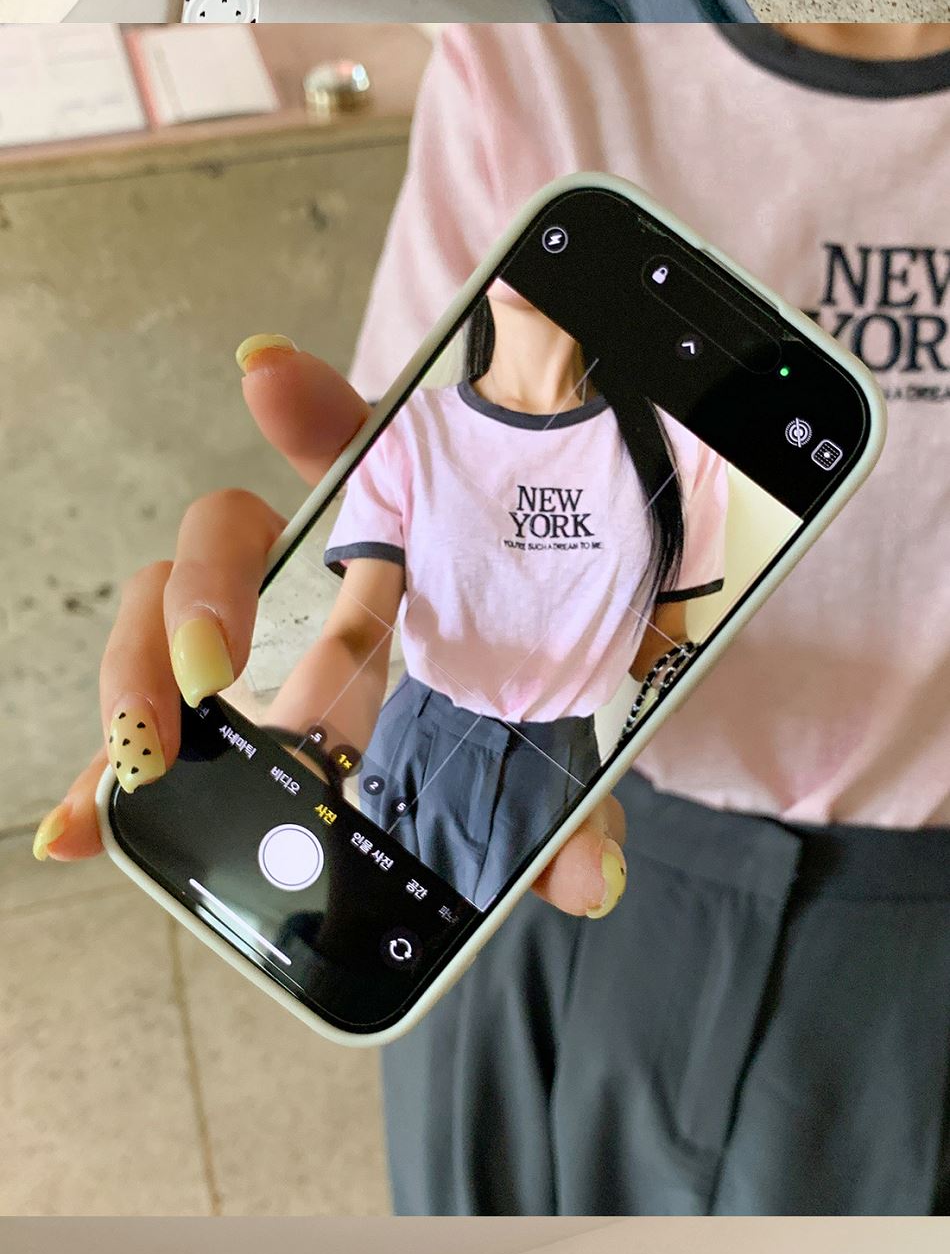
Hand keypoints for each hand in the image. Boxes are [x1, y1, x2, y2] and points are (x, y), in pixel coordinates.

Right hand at [33, 336, 627, 922]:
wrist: (490, 736)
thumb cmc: (508, 694)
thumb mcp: (554, 740)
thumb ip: (577, 796)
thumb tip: (588, 880)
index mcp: (392, 530)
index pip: (348, 440)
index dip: (304, 402)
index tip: (265, 373)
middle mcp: (299, 566)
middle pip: (222, 534)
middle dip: (202, 590)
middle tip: (210, 668)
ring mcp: (240, 631)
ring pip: (157, 613)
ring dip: (136, 680)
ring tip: (143, 756)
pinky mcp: (208, 705)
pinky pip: (146, 723)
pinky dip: (104, 780)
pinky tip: (81, 831)